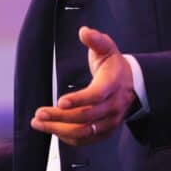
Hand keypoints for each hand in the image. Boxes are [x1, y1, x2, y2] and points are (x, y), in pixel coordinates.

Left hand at [31, 26, 135, 146]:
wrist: (131, 84)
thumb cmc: (113, 65)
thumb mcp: (107, 48)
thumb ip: (96, 40)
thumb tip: (84, 31)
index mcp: (113, 84)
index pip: (96, 95)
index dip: (79, 100)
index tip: (59, 102)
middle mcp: (113, 106)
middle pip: (86, 116)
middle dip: (60, 117)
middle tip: (39, 114)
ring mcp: (110, 121)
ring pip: (84, 131)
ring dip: (59, 130)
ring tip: (38, 123)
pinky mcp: (105, 131)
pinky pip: (85, 139)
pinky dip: (67, 137)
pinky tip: (51, 130)